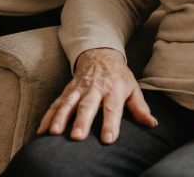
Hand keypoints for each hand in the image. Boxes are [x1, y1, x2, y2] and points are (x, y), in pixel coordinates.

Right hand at [37, 48, 155, 143]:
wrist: (100, 53)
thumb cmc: (119, 76)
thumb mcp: (133, 88)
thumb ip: (140, 107)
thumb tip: (152, 124)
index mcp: (113, 89)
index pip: (112, 108)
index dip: (110, 123)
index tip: (108, 139)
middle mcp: (95, 89)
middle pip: (88, 106)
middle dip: (82, 121)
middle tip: (77, 137)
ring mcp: (79, 89)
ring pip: (68, 103)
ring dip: (61, 117)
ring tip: (54, 133)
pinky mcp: (68, 90)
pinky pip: (56, 103)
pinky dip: (48, 116)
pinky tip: (41, 131)